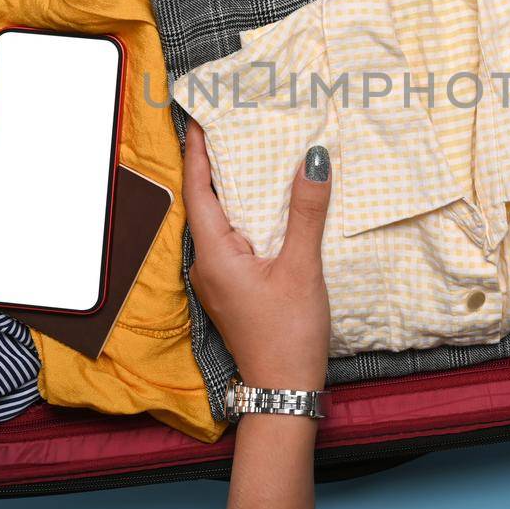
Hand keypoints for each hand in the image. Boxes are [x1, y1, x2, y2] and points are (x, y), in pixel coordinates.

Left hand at [183, 120, 331, 391]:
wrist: (283, 391)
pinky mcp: (231, 291)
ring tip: (246, 157)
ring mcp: (217, 280)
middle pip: (204, 203)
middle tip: (228, 127)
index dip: (197, 151)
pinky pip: (231, 241)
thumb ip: (305, 212)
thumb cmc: (288, 333)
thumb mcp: (302, 267)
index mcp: (214, 254)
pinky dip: (242, 216)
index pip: (198, 189)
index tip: (198, 117)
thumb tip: (312, 159)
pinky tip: (262, 208)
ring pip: (218, 223)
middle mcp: (206, 264)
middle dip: (214, 164)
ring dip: (230, 191)